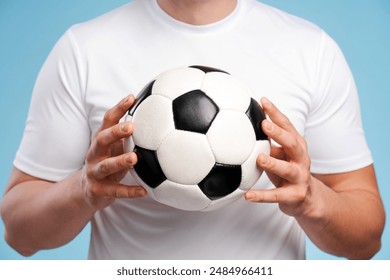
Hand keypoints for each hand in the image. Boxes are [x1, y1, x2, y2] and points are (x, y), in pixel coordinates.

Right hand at [81, 95, 146, 208]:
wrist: (87, 191)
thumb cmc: (108, 162)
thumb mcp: (115, 147)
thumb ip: (129, 135)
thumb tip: (156, 115)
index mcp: (101, 140)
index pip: (108, 120)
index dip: (118, 108)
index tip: (132, 98)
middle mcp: (94, 154)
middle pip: (102, 139)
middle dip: (115, 132)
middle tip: (131, 127)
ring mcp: (94, 172)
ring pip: (106, 166)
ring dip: (119, 161)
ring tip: (134, 158)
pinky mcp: (98, 190)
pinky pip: (115, 191)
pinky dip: (129, 191)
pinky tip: (144, 191)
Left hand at [245, 97, 311, 216]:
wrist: (308, 199)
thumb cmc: (287, 171)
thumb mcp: (280, 154)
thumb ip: (267, 142)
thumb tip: (243, 126)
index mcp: (297, 145)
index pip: (288, 126)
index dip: (276, 113)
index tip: (263, 101)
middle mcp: (301, 159)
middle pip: (292, 143)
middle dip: (279, 133)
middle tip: (263, 125)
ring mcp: (300, 177)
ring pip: (287, 169)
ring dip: (273, 163)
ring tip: (259, 158)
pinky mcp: (294, 196)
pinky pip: (276, 196)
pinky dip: (261, 196)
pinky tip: (247, 195)